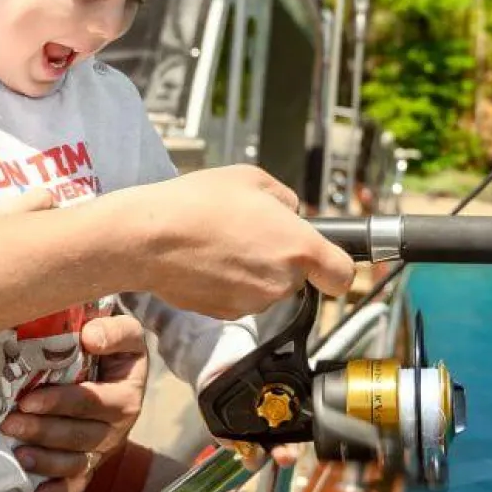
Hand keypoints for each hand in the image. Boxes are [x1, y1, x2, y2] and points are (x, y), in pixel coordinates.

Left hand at [1, 312, 148, 491]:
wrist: (116, 365)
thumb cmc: (113, 346)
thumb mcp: (126, 330)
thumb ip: (114, 331)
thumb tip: (90, 338)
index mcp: (126, 395)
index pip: (93, 402)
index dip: (60, 403)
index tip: (28, 400)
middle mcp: (118, 428)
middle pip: (80, 437)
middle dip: (43, 432)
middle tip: (9, 424)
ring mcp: (104, 449)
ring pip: (76, 463)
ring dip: (46, 462)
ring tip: (17, 455)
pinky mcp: (92, 462)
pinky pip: (79, 483)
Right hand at [86, 165, 356, 318]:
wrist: (148, 238)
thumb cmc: (198, 202)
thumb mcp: (251, 178)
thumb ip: (285, 199)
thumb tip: (292, 213)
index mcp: (298, 246)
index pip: (343, 276)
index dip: (336, 268)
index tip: (325, 261)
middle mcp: (282, 281)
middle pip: (298, 277)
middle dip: (282, 258)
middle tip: (251, 232)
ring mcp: (254, 302)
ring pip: (268, 288)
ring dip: (255, 270)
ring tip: (223, 242)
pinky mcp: (227, 314)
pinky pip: (241, 298)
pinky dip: (231, 284)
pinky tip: (208, 260)